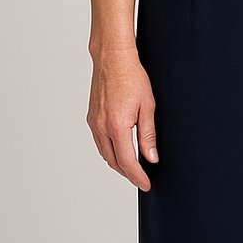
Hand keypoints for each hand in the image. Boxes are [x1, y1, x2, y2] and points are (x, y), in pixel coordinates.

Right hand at [86, 47, 158, 189]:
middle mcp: (101, 126)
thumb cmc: (132, 77)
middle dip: (128, 174)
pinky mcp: (91, 117)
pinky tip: (120, 151)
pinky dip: (110, 151)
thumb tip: (151, 158)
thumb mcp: (148, 107)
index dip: (137, 176)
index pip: (127, 162)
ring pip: (105, 153)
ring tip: (133, 169)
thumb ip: (148, 135)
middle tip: (142, 179)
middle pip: (114, 161)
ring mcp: (94, 122)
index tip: (146, 184)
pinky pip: (99, 142)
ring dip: (118, 164)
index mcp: (117, 126)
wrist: (112, 59)